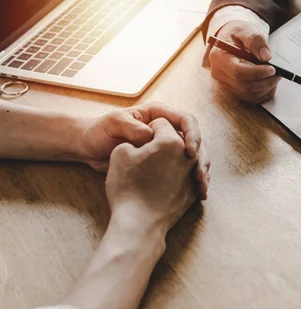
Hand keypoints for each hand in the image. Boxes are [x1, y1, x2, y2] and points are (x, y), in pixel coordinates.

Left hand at [74, 102, 210, 198]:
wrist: (90, 149)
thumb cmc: (100, 131)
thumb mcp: (114, 124)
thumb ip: (131, 127)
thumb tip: (151, 135)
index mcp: (159, 115)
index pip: (187, 121)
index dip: (193, 135)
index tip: (190, 153)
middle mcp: (167, 130)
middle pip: (196, 140)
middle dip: (201, 158)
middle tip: (200, 176)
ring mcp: (167, 148)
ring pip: (194, 158)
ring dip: (201, 171)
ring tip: (201, 187)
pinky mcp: (165, 164)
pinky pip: (185, 170)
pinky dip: (192, 181)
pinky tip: (196, 192)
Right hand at [105, 118, 196, 235]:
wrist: (139, 223)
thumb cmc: (127, 187)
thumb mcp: (120, 153)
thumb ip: (133, 138)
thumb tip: (143, 141)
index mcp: (171, 141)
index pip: (160, 123)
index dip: (148, 128)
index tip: (141, 138)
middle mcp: (188, 155)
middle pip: (179, 138)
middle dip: (166, 140)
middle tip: (152, 148)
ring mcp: (193, 175)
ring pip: (190, 156)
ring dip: (180, 155)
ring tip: (166, 161)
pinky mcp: (193, 192)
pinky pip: (193, 175)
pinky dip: (184, 173)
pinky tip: (175, 177)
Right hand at [207, 20, 279, 102]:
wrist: (231, 40)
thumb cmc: (237, 33)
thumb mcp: (246, 29)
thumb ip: (255, 40)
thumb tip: (266, 57)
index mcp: (219, 57)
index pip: (238, 72)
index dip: (257, 73)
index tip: (272, 68)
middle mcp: (219, 73)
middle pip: (244, 86)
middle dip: (265, 82)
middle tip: (278, 73)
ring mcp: (225, 83)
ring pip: (249, 94)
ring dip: (266, 87)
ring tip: (275, 75)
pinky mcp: (233, 89)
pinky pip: (251, 97)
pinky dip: (263, 92)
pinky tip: (269, 81)